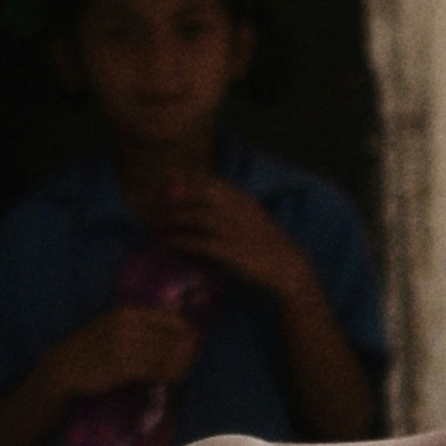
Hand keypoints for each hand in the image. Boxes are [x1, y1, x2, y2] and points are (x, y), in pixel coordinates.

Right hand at [52, 307, 201, 396]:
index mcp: (126, 311)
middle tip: (192, 360)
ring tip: (185, 371)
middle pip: (170, 337)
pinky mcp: (121, 367)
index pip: (169, 318)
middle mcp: (125, 325)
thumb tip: (179, 331)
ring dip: (180, 365)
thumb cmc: (92, 347)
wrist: (63, 366)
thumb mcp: (113, 324)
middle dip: (186, 350)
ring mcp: (123, 346)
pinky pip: (154, 371)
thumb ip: (140, 323)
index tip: (193, 341)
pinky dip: (168, 376)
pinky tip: (173, 380)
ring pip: (165, 356)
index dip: (186, 331)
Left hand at [148, 171, 313, 299]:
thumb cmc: (270, 245)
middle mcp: (235, 209)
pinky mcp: (225, 250)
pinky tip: (164, 243)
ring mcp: (230, 229)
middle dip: (175, 196)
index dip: (188, 178)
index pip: (211, 181)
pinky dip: (176, 240)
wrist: (289, 267)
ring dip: (172, 219)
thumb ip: (234, 207)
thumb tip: (210, 203)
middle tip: (158, 203)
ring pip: (192, 215)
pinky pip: (193, 241)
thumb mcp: (254, 217)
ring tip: (157, 225)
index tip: (171, 178)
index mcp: (243, 199)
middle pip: (198, 193)